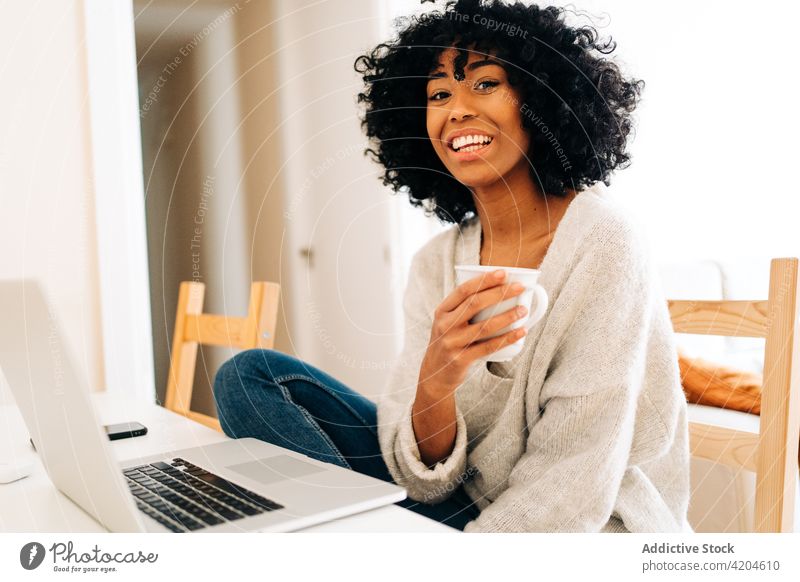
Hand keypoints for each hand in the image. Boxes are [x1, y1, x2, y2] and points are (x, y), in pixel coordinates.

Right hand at [419, 269, 527, 394]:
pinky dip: (507, 338)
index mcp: (442, 311)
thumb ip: (465, 309)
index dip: (484, 280)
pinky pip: (488, 347)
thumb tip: (499, 292)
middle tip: (519, 287)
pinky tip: (520, 332)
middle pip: (474, 304)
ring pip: (484, 326)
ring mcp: (452, 343)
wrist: (434, 375)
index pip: (463, 290)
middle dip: (499, 293)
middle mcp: (445, 325)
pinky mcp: (461, 359)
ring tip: (523, 310)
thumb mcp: (448, 323)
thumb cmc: (448, 343)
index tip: (503, 273)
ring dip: (507, 316)